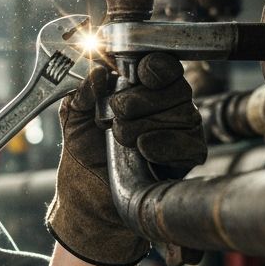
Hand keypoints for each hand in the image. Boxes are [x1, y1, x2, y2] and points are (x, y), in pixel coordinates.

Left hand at [46, 52, 206, 265]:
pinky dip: (165, 144)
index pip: (162, 65)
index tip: (138, 74)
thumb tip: (97, 73)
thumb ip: (81, 94)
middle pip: (175, 87)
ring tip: (122, 140)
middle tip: (115, 117)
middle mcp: (167, 104)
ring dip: (145, 125)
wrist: (88, 200)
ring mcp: (181, 130)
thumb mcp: (73, 121)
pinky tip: (144, 149)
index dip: (154, 66)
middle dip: (139, 101)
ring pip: (183, 114)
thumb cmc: (85, 156)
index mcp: (141, 88)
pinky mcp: (188, 157)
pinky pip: (191, 143)